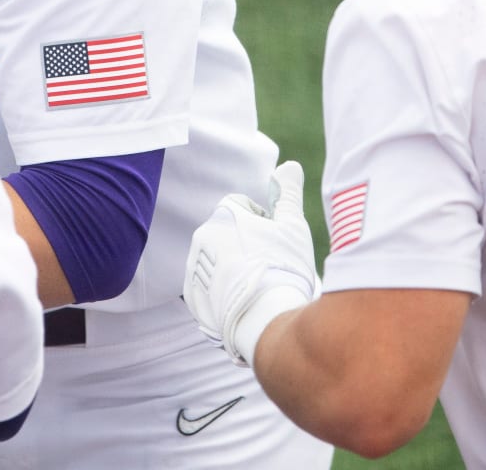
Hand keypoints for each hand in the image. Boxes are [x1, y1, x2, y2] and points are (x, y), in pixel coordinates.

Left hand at [184, 161, 317, 366]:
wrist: (267, 319)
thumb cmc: (284, 268)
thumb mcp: (293, 226)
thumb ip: (288, 194)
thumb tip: (289, 165)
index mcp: (224, 214)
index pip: (243, 207)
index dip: (264, 222)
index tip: (277, 242)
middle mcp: (202, 235)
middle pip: (228, 233)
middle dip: (246, 244)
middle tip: (270, 266)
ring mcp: (195, 266)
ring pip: (217, 260)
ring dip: (233, 267)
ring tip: (258, 287)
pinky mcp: (192, 295)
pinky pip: (208, 287)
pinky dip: (222, 292)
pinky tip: (244, 303)